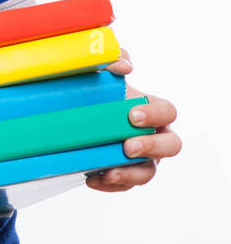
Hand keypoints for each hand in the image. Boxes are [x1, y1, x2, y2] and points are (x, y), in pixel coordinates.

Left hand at [85, 46, 181, 191]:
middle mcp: (153, 136)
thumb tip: (125, 67)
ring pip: (148, 172)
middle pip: (171, 146)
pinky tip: (92, 178)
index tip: (131, 115)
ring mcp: (140, 158)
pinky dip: (110, 184)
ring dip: (131, 173)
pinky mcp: (122, 175)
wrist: (72, 118)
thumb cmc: (94, 92)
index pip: (168, 112)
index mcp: (152, 110)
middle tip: (128, 146)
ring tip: (109, 172)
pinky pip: (124, 185)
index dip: (155, 114)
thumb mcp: (99, 70)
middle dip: (152, 146)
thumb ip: (113, 58)